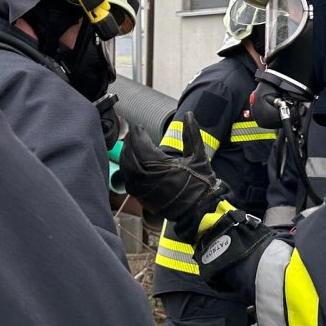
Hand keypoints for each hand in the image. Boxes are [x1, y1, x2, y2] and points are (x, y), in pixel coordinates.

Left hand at [120, 112, 228, 226]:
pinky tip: (133, 162)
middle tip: (135, 135)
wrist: (199, 210)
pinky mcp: (140, 197)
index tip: (139, 128)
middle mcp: (146, 177)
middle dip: (131, 142)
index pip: (139, 143)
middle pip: (129, 153)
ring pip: (125, 166)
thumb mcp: (198, 156)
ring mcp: (141, 188)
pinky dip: (127, 168)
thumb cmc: (200, 184)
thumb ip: (191, 134)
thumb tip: (189, 115)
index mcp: (159, 164)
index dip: (137, 133)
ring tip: (133, 146)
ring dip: (127, 154)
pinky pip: (127, 179)